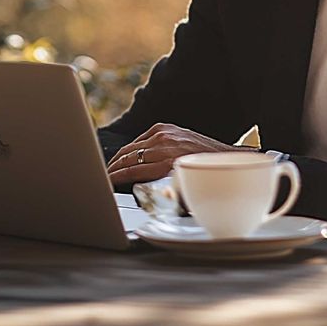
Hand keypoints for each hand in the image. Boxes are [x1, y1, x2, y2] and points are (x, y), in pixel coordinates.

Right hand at [106, 123, 240, 185]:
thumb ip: (160, 195)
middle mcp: (166, 146)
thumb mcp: (183, 194)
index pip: (132, 170)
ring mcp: (166, 134)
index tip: (104, 183)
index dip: (115, 177)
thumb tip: (141, 197)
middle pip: (129, 157)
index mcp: (168, 163)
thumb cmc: (204, 180)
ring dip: (120, 157)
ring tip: (110, 167)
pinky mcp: (167, 127)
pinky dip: (133, 146)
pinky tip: (127, 155)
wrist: (224, 158)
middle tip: (102, 176)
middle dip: (113, 167)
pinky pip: (143, 137)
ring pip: (133, 146)